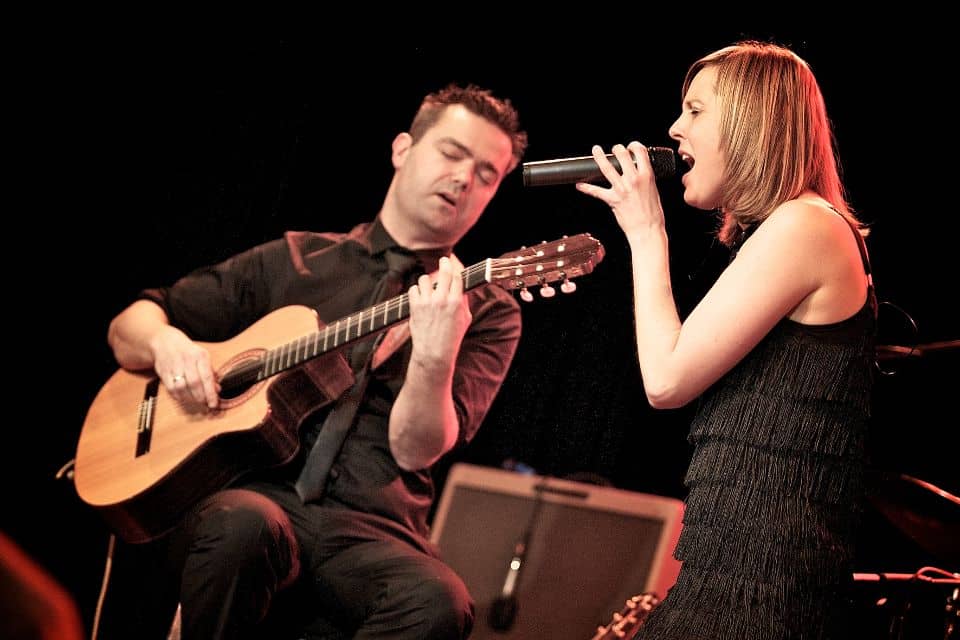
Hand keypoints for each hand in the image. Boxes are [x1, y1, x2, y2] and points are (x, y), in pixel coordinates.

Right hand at [150, 325, 219, 410]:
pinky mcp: (164, 373)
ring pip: (182, 388)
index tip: (214, 403)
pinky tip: (186, 398)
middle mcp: (186, 360)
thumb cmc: (188, 351)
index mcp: (199, 355)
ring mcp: (174, 367)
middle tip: (206, 403)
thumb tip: (217, 390)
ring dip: (191, 399)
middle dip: (201, 397)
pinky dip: (180, 397)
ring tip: (197, 401)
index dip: (211, 392)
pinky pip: (172, 389)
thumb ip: (210, 373)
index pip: (206, 377)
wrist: (164, 341)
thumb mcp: (203, 357)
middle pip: (194, 383)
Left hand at [407, 255, 471, 371]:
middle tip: (443, 260)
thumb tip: (460, 288)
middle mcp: (442, 299)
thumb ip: (462, 302)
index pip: (457, 276)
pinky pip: (414, 289)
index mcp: (457, 302)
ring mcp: (427, 302)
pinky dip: (417, 291)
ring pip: (425, 279)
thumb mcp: (465, 319)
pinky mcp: (415, 306)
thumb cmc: (452, 338)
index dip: (455, 268)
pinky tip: (420, 297)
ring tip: (429, 289)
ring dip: (428, 282)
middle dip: (444, 263)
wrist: (434, 353)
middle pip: (444, 272)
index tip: (454, 264)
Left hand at [575, 142, 665, 235]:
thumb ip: (644, 180)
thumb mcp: (653, 190)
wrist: (647, 230)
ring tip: (595, 150)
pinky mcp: (612, 200)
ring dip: (599, 156)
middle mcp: (633, 179)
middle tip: (614, 148)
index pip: (640, 152)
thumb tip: (637, 173)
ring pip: (607, 167)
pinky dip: (586, 188)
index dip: (634, 145)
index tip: (630, 146)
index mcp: (647, 175)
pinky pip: (596, 191)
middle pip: (622, 155)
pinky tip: (579, 185)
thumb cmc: (653, 214)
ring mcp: (622, 189)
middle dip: (617, 148)